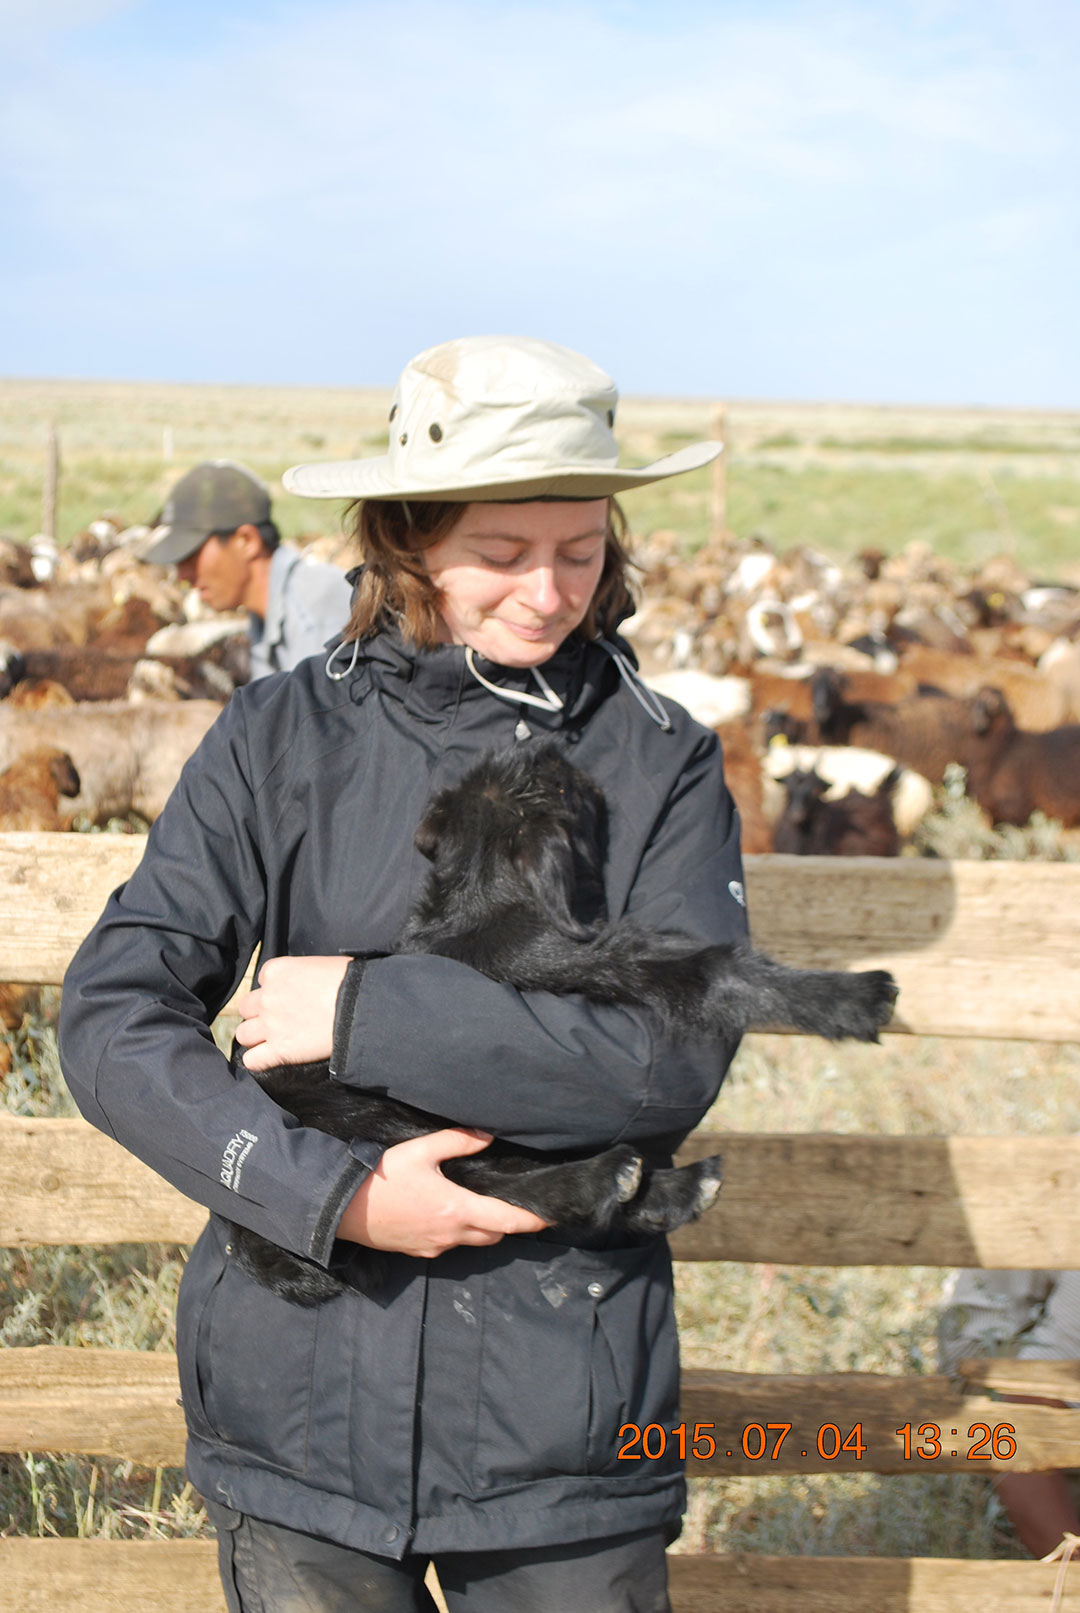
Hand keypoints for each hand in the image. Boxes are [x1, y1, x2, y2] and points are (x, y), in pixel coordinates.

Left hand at [234, 954, 348, 1070]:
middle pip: (246, 1007)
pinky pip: (252, 1060)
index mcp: (278, 971)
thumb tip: (309, 983)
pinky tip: (269, 1059)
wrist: (361, 1006)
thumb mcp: (322, 965)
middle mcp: (268, 997)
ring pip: (243, 1034)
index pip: (263, 979)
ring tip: (273, 1040)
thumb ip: (305, 975)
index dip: (275, 988)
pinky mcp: (279, 1050)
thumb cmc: (350, 981)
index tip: (290, 995)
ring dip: (255, 1037)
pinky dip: (258, 1061)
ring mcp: (270, 1025)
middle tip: (279, 1019)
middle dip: (259, 1013)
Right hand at [337, 1128, 550, 1255]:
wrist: (341, 1208)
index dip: (531, 1220)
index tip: (549, 1216)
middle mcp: (450, 1234)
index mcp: (456, 1209)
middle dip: (508, 1224)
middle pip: (492, 1235)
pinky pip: (448, 1245)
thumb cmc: (381, 1178)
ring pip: (471, 1242)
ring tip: (484, 1207)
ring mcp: (433, 1247)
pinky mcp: (418, 1252)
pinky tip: (448, 1214)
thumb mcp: (420, 1151)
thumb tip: (486, 1136)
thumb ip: (457, 1142)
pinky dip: (458, 1233)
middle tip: (515, 1206)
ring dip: (483, 1229)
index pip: (506, 1220)